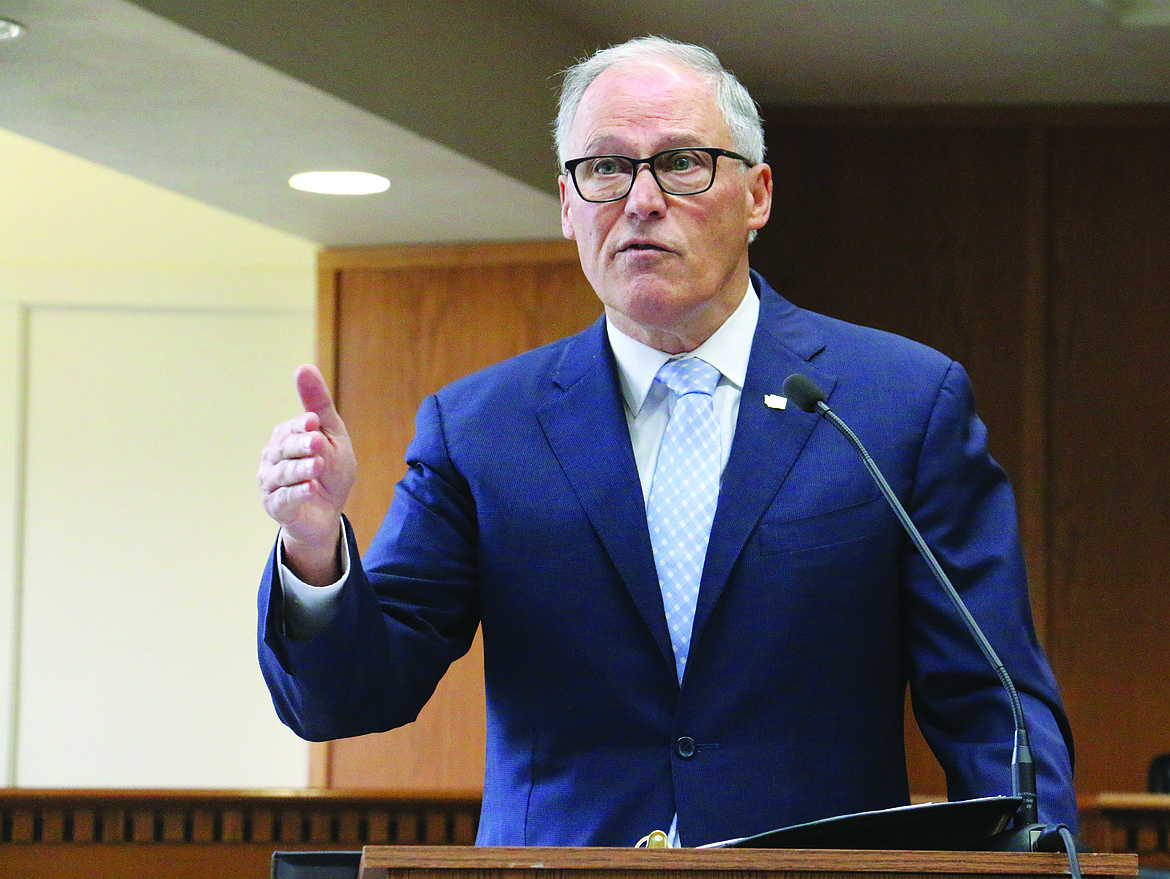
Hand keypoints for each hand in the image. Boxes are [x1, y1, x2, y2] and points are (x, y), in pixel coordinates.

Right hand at [258, 364, 356, 583]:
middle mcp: (272, 457)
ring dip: (302, 468)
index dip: (302, 426)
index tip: (314, 421)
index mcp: (286, 436)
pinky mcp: (275, 505)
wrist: (328, 512)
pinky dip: (299, 492)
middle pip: (285, 449)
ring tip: (318, 465)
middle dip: (302, 445)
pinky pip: (285, 497)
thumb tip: (303, 367)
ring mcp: (270, 482)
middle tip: (318, 442)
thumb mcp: (332, 435)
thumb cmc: (330, 470)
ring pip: (283, 473)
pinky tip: (312, 488)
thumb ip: (318, 404)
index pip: (291, 427)